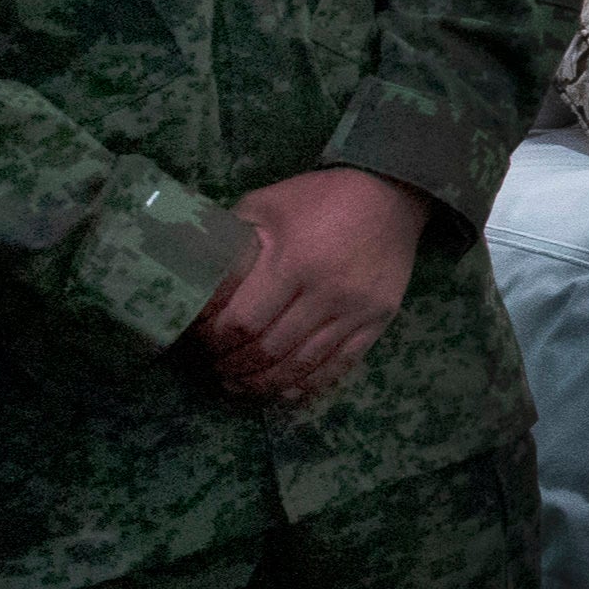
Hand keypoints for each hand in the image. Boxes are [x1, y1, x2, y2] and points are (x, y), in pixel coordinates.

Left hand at [189, 168, 426, 405]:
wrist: (390, 196)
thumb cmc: (320, 198)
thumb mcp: (267, 204)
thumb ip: (234, 241)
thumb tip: (198, 276)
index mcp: (293, 262)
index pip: (244, 320)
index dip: (217, 340)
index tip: (202, 342)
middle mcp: (326, 294)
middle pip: (270, 349)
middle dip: (235, 365)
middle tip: (216, 367)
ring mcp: (355, 313)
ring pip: (302, 365)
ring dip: (265, 383)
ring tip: (241, 386)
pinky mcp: (376, 323)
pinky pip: (339, 366)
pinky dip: (309, 386)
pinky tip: (286, 392)